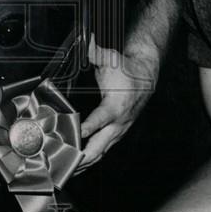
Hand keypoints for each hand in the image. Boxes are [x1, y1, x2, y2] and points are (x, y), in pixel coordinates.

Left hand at [78, 34, 157, 170]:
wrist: (145, 77)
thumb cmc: (127, 70)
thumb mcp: (111, 59)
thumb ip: (96, 52)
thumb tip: (87, 40)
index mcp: (116, 106)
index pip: (100, 121)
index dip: (88, 128)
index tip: (76, 135)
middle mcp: (118, 123)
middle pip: (99, 147)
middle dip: (82, 158)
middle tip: (65, 164)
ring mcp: (118, 131)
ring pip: (101, 153)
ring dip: (84, 163)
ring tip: (67, 171)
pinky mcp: (117, 134)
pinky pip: (103, 151)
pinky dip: (90, 159)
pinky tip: (79, 165)